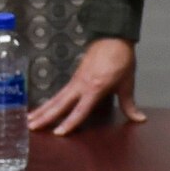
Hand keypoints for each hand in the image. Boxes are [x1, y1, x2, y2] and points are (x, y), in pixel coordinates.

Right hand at [28, 38, 144, 134]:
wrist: (113, 37)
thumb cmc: (121, 59)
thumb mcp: (127, 83)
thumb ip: (129, 104)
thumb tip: (139, 120)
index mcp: (95, 88)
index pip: (80, 109)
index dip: (70, 122)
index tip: (59, 133)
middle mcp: (81, 85)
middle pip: (60, 104)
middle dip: (45, 117)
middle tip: (31, 128)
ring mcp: (75, 81)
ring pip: (56, 98)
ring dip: (42, 110)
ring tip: (29, 121)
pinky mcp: (74, 77)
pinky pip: (59, 93)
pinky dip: (50, 102)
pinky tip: (43, 109)